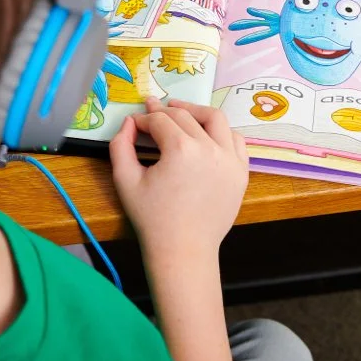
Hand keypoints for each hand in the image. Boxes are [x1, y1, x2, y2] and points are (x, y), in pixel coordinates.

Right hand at [109, 97, 248, 260]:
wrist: (183, 250)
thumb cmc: (152, 218)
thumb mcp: (125, 180)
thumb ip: (120, 146)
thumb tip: (130, 123)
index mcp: (180, 149)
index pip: (160, 120)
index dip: (145, 118)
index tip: (136, 122)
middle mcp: (209, 148)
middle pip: (185, 116)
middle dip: (165, 111)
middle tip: (152, 110)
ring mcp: (230, 159)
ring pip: (215, 119)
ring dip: (196, 112)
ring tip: (181, 112)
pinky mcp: (240, 172)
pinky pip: (235, 140)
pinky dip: (221, 132)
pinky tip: (207, 134)